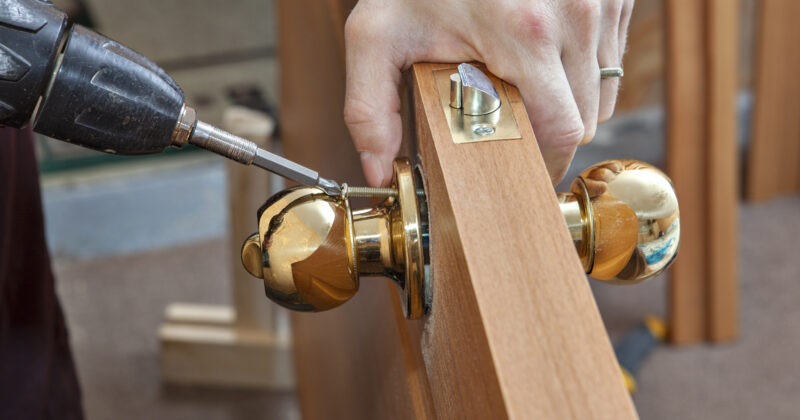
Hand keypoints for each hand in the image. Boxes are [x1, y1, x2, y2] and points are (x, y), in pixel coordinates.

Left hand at [344, 0, 632, 185]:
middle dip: (549, 131)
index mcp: (525, 34)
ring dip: (568, 100)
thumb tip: (377, 170)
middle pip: (586, 117)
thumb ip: (370, 107)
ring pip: (602, 91)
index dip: (544, 160)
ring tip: (524, 83)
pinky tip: (544, 55)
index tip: (520, 165)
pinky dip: (582, 67)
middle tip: (511, 119)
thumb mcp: (378, 34)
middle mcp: (576, 15)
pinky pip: (611, 56)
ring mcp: (601, 2)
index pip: (563, 132)